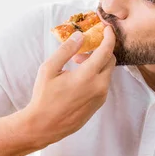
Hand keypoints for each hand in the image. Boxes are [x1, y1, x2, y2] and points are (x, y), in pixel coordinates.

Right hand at [24, 26, 116, 144]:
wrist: (45, 126)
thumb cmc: (44, 97)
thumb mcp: (49, 69)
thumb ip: (66, 50)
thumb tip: (80, 35)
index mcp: (87, 76)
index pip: (106, 50)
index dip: (109, 37)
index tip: (108, 29)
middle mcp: (99, 86)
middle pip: (110, 61)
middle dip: (100, 51)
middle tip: (81, 53)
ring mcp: (100, 97)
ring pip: (107, 73)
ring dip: (97, 65)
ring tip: (76, 67)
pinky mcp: (98, 105)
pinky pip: (103, 85)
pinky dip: (96, 77)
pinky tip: (79, 81)